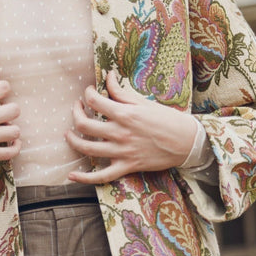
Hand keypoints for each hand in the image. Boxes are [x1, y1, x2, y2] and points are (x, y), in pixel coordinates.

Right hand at [0, 78, 20, 166]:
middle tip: (2, 113)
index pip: (4, 87)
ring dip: (11, 129)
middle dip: (10, 110)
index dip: (3, 89)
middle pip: (15, 110)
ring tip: (5, 129)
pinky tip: (11, 143)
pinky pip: (9, 152)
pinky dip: (14, 147)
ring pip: (15, 131)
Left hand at [65, 69, 197, 183]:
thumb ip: (121, 92)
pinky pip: (101, 176)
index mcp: (125, 114)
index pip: (94, 101)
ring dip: (72, 140)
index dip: (87, 94)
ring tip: (69, 134)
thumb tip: (108, 77)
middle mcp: (120, 133)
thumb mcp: (144, 102)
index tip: (89, 92)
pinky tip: (72, 175)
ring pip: (87, 148)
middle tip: (77, 108)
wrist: (186, 142)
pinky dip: (85, 178)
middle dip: (75, 113)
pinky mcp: (127, 166)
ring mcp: (122, 152)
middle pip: (84, 125)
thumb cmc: (167, 119)